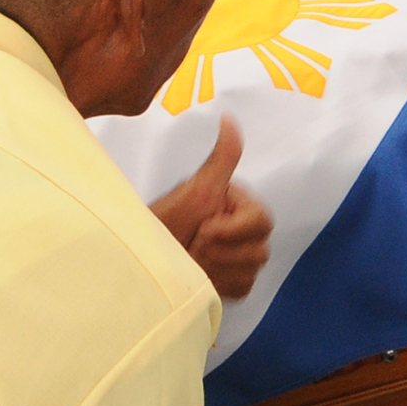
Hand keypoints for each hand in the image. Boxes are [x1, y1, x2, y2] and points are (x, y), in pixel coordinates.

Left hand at [148, 115, 272, 299]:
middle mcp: (246, 232)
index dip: (232, 230)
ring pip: (250, 270)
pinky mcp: (235, 282)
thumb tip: (228, 118)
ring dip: (216, 267)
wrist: (145, 255)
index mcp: (241, 206)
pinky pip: (243, 287)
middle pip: (259, 249)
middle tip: (193, 244)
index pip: (261, 220)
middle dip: (220, 249)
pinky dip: (219, 283)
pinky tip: (200, 274)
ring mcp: (242, 259)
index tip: (203, 228)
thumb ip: (221, 158)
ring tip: (192, 258)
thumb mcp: (195, 189)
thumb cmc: (166, 220)